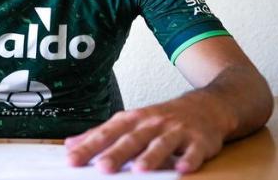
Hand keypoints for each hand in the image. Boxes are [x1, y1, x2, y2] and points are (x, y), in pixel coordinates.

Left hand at [65, 92, 231, 173]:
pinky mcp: (198, 140)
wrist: (206, 106)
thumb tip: (71, 144)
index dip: (89, 146)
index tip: (72, 159)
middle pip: (132, 139)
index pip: (107, 133)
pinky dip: (188, 160)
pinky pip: (193, 151)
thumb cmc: (162, 118)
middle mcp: (153, 123)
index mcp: (133, 119)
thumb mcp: (131, 121)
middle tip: (101, 167)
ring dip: (151, 156)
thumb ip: (102, 134)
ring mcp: (177, 130)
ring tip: (140, 170)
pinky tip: (182, 169)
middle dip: (117, 153)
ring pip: (162, 144)